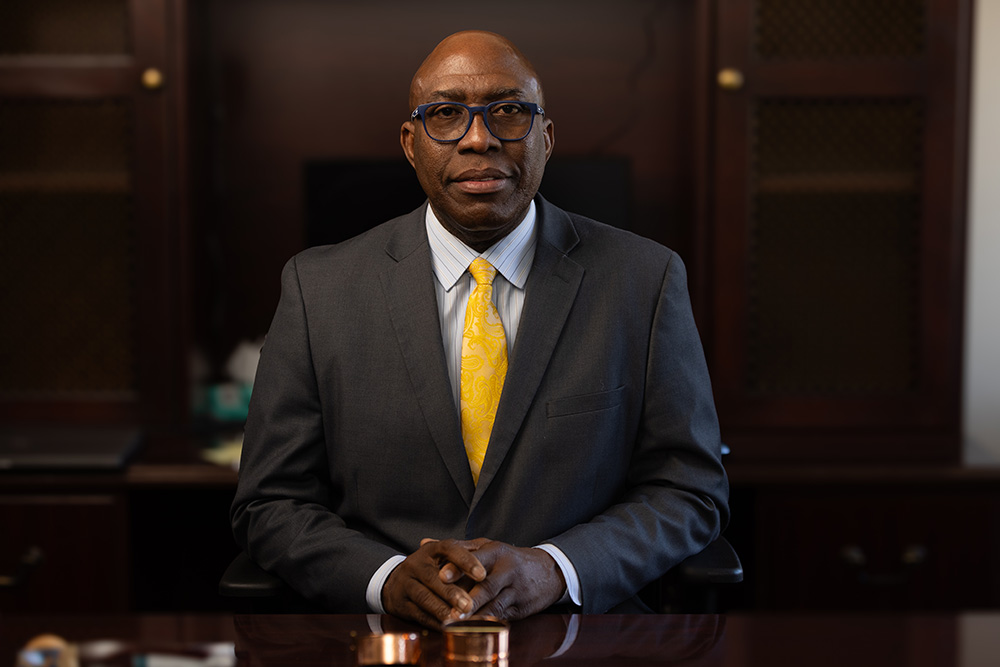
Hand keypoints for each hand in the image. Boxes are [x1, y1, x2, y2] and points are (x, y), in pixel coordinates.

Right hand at [382, 538, 487, 628]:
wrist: (395, 582)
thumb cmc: (431, 568)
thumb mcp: (444, 557)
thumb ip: (465, 555)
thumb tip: (489, 556)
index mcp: (431, 549)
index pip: (449, 549)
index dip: (466, 561)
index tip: (482, 575)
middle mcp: (416, 564)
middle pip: (433, 577)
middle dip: (452, 593)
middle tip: (470, 605)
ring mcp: (405, 583)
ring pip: (424, 597)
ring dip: (442, 609)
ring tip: (458, 618)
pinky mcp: (400, 603)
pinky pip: (418, 614)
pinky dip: (434, 622)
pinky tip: (448, 627)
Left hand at [450, 540, 566, 620]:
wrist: (548, 571)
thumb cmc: (508, 559)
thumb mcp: (487, 547)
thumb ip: (457, 547)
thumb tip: (424, 542)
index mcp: (497, 551)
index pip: (477, 559)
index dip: (459, 568)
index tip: (441, 576)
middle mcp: (508, 569)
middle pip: (487, 585)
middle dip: (467, 598)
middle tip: (449, 609)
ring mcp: (516, 589)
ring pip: (495, 603)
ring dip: (476, 614)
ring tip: (457, 622)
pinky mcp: (520, 606)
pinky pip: (502, 615)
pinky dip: (487, 621)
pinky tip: (473, 628)